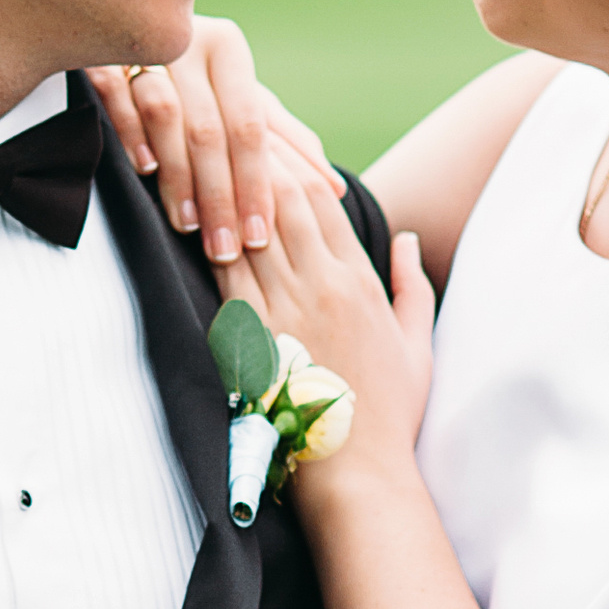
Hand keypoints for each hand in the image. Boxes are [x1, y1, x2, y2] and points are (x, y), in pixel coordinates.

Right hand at [87, 18, 337, 265]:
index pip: (250, 126)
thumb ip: (288, 142)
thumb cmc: (201, 85)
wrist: (131, 30)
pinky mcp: (102, 57)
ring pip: (165, 116)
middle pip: (210, 129)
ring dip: (177, 176)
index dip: (256, 184)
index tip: (259, 236)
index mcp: (228, 49)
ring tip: (188, 226)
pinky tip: (144, 172)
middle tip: (225, 249)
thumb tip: (334, 189)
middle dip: (219, 196)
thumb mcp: (245, 104)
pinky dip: (131, 134)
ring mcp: (144, 48)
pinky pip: (116, 97)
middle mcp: (189, 41)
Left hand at [219, 171, 437, 478]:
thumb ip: (412, 285)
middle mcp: (322, 285)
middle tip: (224, 138)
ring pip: (249, 226)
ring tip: (200, 161)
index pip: (323, 199)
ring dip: (226, 192)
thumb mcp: (416, 343)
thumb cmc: (388, 413)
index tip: (267, 147)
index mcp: (359, 281)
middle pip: (282, 199)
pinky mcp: (252, 336)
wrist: (355, 469)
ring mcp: (285, 309)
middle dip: (254, 163)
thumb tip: (404, 238)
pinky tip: (192, 216)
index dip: (293, 165)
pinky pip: (224, 272)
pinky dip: (209, 239)